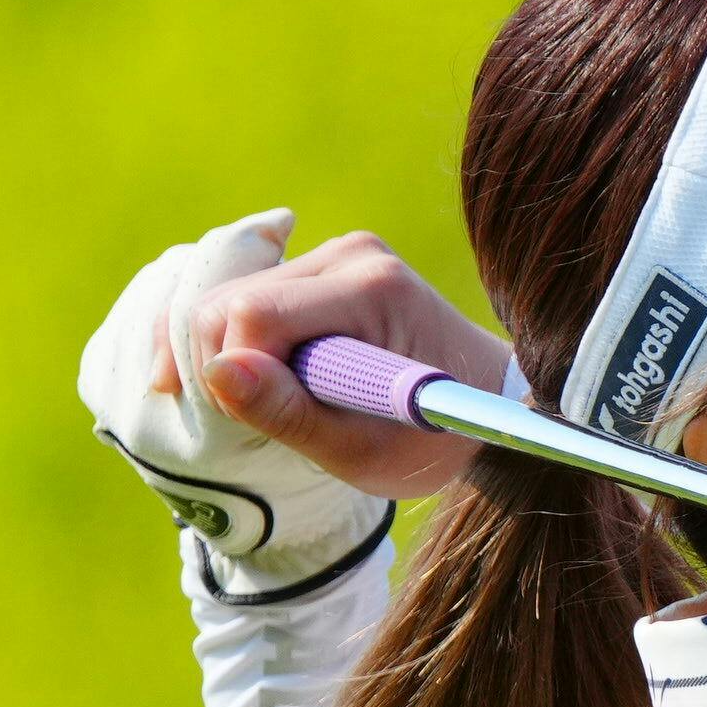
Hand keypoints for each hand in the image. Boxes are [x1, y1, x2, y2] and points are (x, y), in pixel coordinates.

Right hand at [190, 225, 502, 505]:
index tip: (269, 419)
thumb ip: (290, 414)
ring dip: (236, 360)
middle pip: (227, 303)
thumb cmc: (436, 439)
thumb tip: (219, 373)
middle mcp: (352, 255)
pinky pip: (244, 300)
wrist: (488, 405)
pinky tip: (269, 379)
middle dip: (229, 368)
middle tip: (275, 418)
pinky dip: (242, 346)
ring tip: (287, 401)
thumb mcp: (365, 452)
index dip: (239, 375)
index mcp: (373, 289)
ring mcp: (337, 254)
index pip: (252, 315)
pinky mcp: (322, 267)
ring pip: (226, 301)